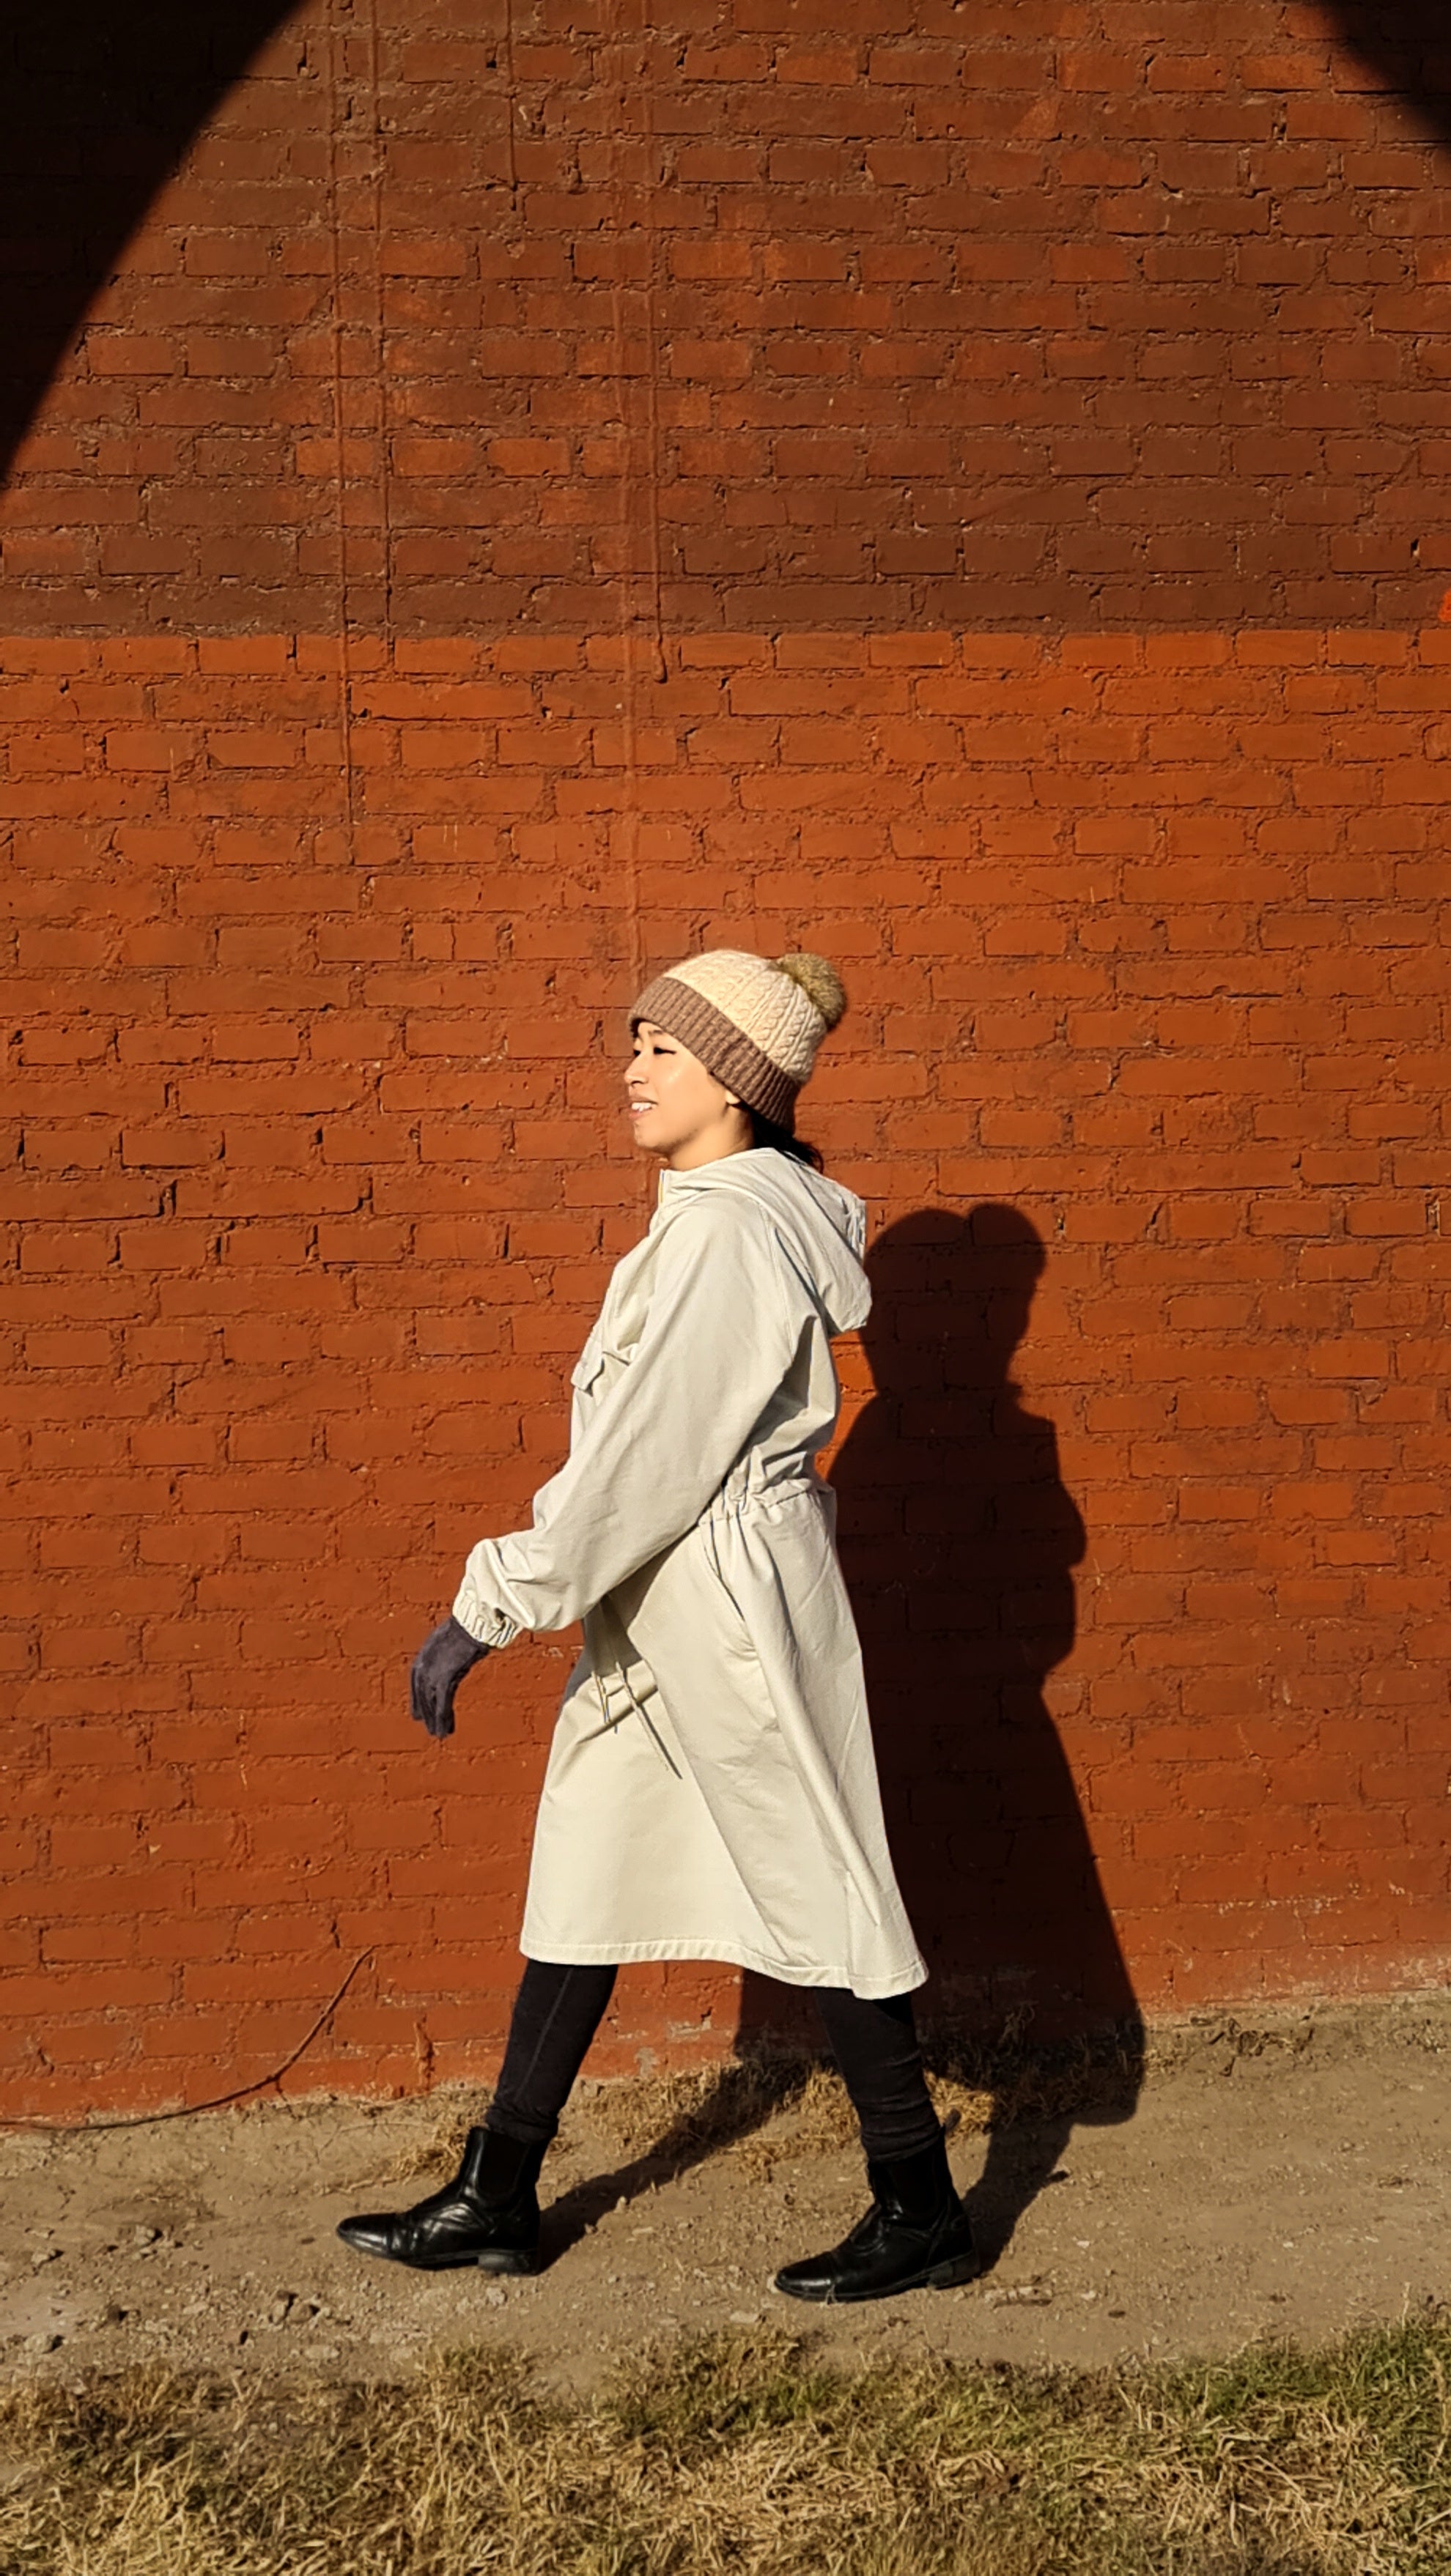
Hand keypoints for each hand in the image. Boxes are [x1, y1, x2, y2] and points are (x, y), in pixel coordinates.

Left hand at [410, 1614, 488, 1739]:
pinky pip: (442, 1704)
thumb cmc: (466, 1627)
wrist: (471, 1625)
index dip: (419, 1701)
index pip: (416, 1684)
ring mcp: (431, 1674)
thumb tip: (456, 1656)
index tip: (419, 1714)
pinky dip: (443, 1719)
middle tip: (430, 1728)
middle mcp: (423, 1668)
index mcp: (422, 1657)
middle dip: (426, 1713)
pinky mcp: (444, 1680)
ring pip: (431, 1704)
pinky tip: (445, 1732)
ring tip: (439, 1735)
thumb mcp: (450, 1640)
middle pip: (422, 1696)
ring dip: (435, 1721)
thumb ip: (448, 1652)